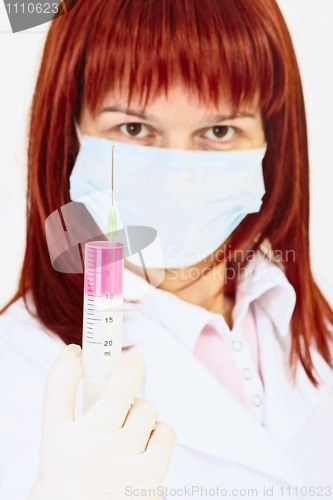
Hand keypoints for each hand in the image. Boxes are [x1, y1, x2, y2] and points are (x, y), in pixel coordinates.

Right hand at [28, 345, 176, 499]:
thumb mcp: (61, 467)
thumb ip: (80, 434)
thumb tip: (107, 404)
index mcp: (56, 445)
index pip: (57, 389)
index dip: (68, 364)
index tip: (77, 351)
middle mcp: (86, 445)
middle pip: (117, 384)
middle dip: (130, 364)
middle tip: (135, 359)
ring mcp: (118, 457)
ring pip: (146, 407)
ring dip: (143, 412)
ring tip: (133, 431)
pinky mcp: (147, 475)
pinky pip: (164, 432)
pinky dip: (160, 433)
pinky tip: (149, 445)